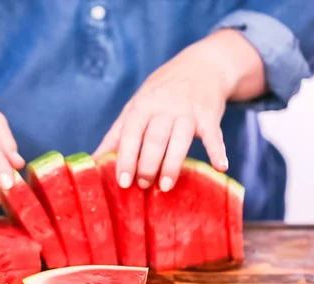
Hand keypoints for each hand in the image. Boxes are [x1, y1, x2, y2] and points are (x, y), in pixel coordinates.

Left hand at [94, 29, 264, 190]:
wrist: (202, 66)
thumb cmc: (162, 92)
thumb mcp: (136, 106)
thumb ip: (116, 134)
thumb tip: (93, 159)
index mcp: (142, 105)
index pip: (130, 133)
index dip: (125, 157)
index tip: (122, 181)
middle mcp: (165, 107)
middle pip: (154, 138)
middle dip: (148, 164)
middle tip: (143, 186)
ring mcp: (188, 111)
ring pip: (180, 139)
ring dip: (173, 164)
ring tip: (165, 186)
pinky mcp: (210, 116)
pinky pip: (214, 135)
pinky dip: (218, 151)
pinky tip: (220, 167)